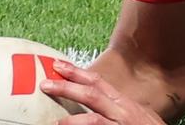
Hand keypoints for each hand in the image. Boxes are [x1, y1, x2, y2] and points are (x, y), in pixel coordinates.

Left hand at [41, 61, 168, 124]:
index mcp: (125, 103)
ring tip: (55, 122)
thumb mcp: (138, 116)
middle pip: (92, 94)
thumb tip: (97, 109)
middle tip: (45, 83)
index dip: (78, 73)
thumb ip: (118, 110)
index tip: (59, 66)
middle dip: (68, 86)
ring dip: (72, 120)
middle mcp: (123, 111)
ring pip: (93, 119)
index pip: (98, 82)